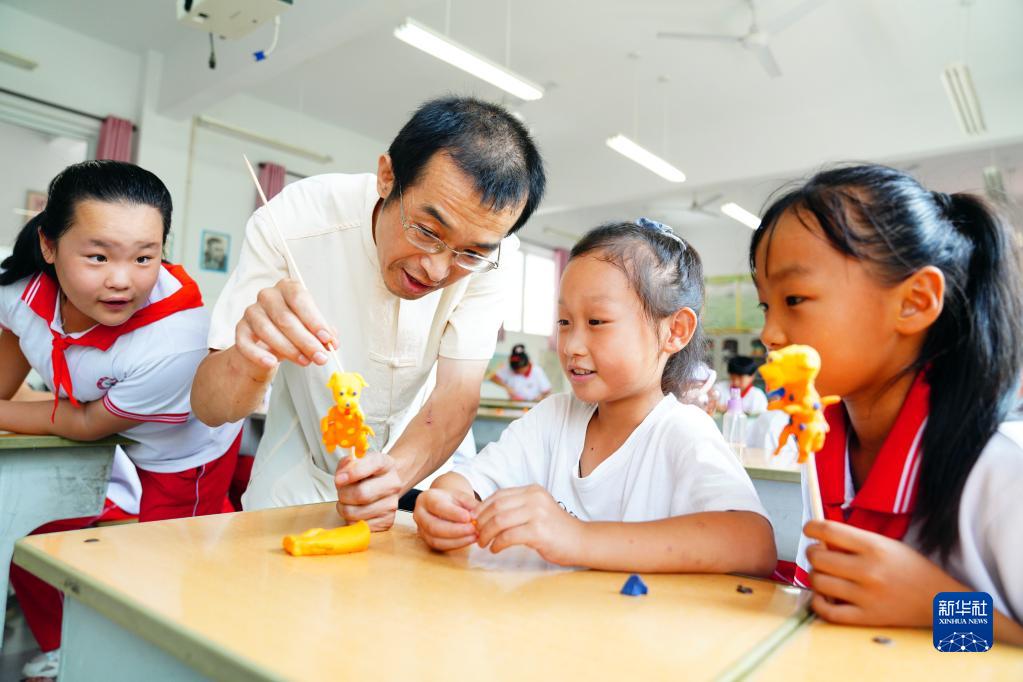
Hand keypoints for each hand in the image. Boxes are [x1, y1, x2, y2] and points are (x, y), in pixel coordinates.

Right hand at [236, 278, 337, 372]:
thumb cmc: (293, 328)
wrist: (267, 339)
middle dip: (306, 341)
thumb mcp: (310, 327)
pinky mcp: (240, 329)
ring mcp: (252, 311)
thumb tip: (332, 343)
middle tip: (320, 357)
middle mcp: (268, 296)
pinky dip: (258, 355)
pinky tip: (272, 363)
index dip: (314, 320)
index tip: (327, 339)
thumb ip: (322, 333)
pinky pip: (245, 343)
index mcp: (288, 288)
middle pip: (285, 318)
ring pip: (267, 331)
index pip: (300, 299)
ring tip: (305, 361)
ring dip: (289, 349)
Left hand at [335, 452, 401, 530]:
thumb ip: (347, 464)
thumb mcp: (356, 461)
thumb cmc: (367, 474)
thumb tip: (341, 477)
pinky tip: (356, 511)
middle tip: (342, 492)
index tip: (339, 479)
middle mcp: (393, 484)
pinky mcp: (387, 521)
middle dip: (343, 494)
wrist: (385, 485)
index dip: (352, 473)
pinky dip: (351, 520)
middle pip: (361, 494)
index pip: (373, 465)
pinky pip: (358, 525)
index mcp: (386, 464)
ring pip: (355, 513)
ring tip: (348, 502)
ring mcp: (392, 504)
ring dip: (344, 508)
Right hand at [413, 488, 478, 550]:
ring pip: (436, 540)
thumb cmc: (451, 500)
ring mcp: (421, 530)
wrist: (441, 506)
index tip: (468, 517)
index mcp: (426, 498)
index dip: (453, 513)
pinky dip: (457, 545)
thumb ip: (470, 504)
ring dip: (457, 540)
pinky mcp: (427, 541)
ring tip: (474, 536)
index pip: (438, 506)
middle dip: (456, 530)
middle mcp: (420, 515)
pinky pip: (440, 547)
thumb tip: (476, 516)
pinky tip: (469, 540)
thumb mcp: (460, 496)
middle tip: (473, 529)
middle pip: (434, 526)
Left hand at [473, 485, 584, 564]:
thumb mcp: (536, 511)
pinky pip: (509, 536)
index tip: (474, 521)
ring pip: (500, 520)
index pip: (498, 495)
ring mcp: (537, 514)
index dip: (482, 508)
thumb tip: (484, 516)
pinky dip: (497, 543)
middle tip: (476, 534)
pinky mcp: (539, 531)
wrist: (581, 541)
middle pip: (496, 506)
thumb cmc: (555, 529)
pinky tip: (495, 549)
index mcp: (532, 491)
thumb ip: (515, 509)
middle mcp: (534, 498)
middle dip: (481, 521)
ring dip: (486, 533)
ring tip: (483, 543)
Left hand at [804, 520, 963, 626]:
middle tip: (818, 554)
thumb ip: (854, 541)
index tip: (809, 529)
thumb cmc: (911, 569)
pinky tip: (824, 596)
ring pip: (818, 582)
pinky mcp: (866, 618)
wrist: (939, 600)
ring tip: (824, 575)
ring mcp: (866, 596)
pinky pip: (827, 611)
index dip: (811, 527)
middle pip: (817, 558)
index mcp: (873, 547)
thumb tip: (820, 539)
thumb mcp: (886, 544)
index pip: (828, 530)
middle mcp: (868, 570)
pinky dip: (818, 603)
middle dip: (812, 553)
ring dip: (815, 576)